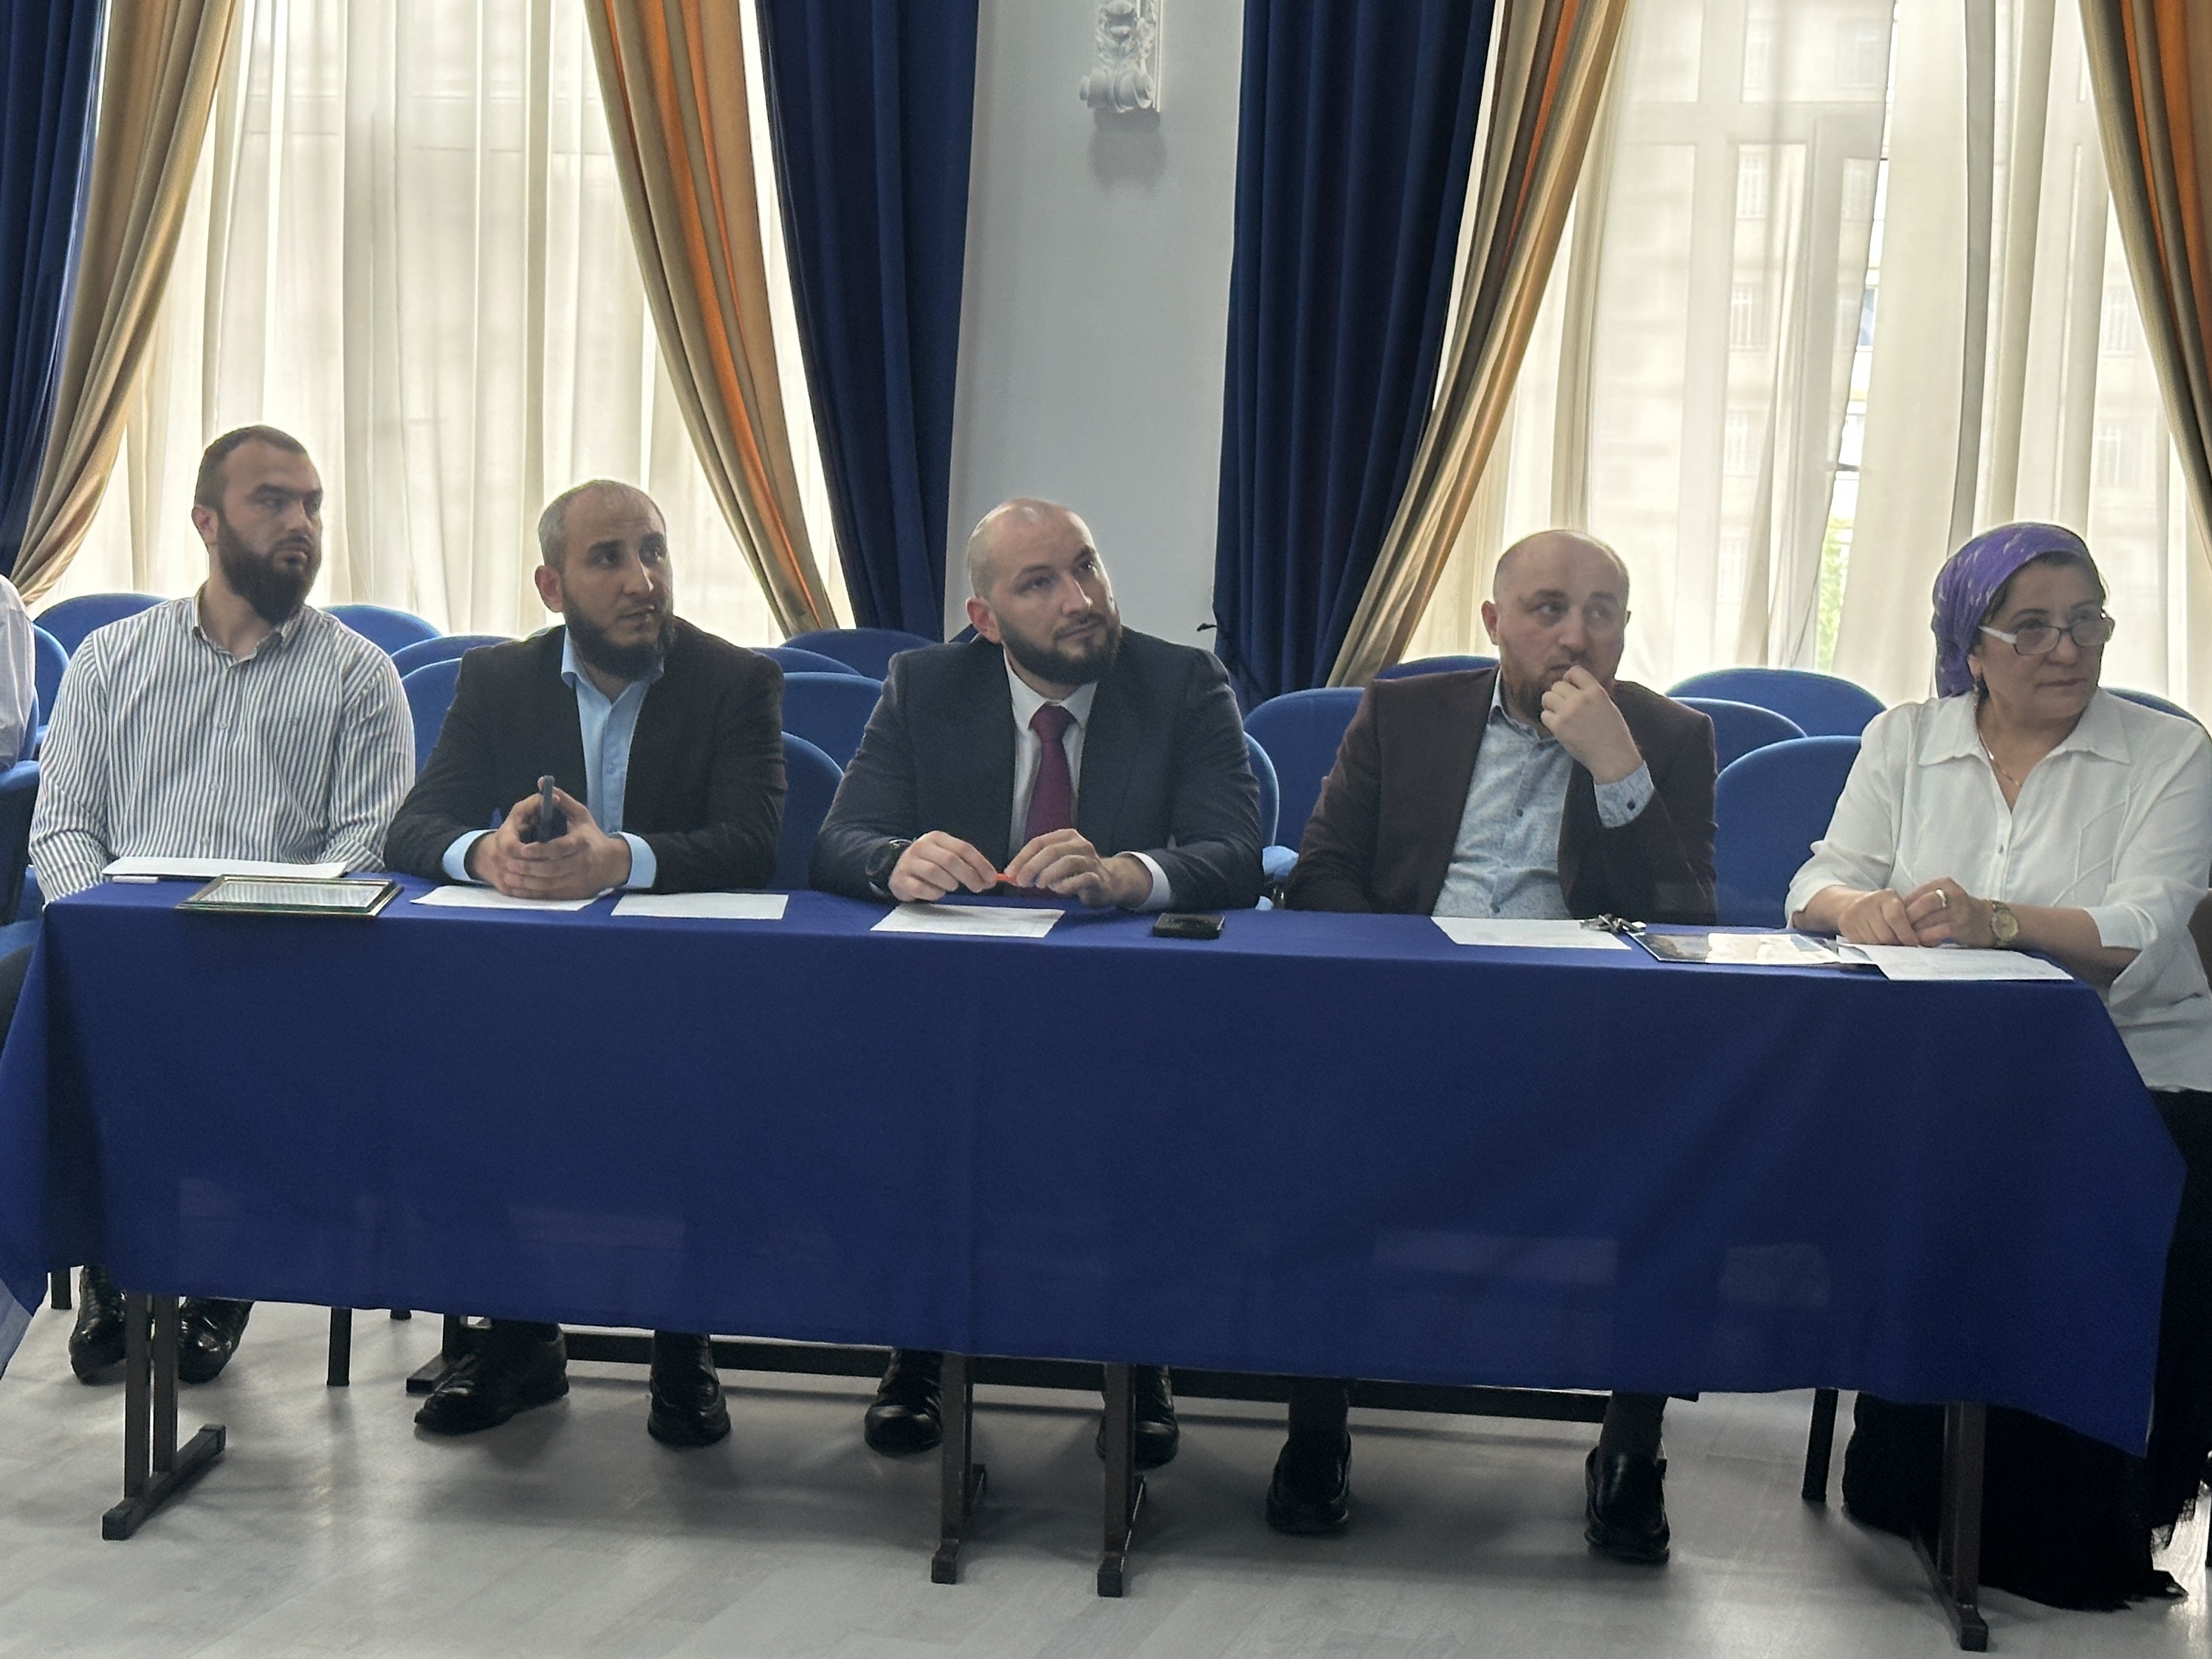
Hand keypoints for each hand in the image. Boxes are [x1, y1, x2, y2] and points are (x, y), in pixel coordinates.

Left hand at [467, 787, 629, 899]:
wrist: (613, 863)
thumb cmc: (592, 836)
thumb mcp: (581, 815)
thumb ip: (561, 801)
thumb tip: (542, 784)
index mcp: (583, 842)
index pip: (560, 848)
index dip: (541, 850)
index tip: (524, 849)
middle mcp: (583, 862)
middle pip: (552, 868)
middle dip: (529, 868)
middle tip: (509, 865)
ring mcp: (580, 880)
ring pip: (550, 884)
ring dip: (528, 882)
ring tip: (510, 876)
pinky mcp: (577, 892)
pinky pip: (553, 895)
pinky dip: (535, 893)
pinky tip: (521, 888)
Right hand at [888, 831, 997, 901]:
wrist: (896, 867)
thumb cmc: (929, 863)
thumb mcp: (947, 856)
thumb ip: (968, 865)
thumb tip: (990, 879)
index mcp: (937, 838)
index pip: (963, 848)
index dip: (980, 864)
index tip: (991, 878)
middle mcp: (921, 847)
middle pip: (950, 860)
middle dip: (969, 876)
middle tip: (978, 887)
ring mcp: (909, 863)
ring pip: (934, 873)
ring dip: (949, 883)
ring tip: (952, 887)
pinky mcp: (900, 879)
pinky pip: (921, 888)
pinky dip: (934, 893)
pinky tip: (937, 892)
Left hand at [1004, 829, 1150, 908]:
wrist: (1109, 882)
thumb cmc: (1075, 872)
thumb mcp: (1055, 863)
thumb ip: (1035, 866)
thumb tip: (1012, 876)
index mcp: (1066, 837)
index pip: (1039, 842)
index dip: (1022, 858)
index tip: (1010, 873)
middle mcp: (1080, 845)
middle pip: (1052, 851)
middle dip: (1032, 867)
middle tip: (1022, 882)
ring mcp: (1091, 860)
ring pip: (1067, 862)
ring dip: (1049, 875)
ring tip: (1040, 885)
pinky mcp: (1098, 878)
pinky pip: (1082, 879)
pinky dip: (1067, 886)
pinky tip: (1059, 891)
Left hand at [1539, 666, 1643, 784]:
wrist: (1612, 757)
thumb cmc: (1613, 733)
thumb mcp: (1608, 705)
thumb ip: (1592, 693)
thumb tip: (1574, 683)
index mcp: (1596, 691)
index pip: (1574, 671)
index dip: (1569, 679)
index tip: (1571, 689)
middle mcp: (1581, 698)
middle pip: (1557, 685)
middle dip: (1559, 695)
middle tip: (1565, 707)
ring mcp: (1568, 712)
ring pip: (1547, 697)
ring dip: (1551, 705)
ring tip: (1560, 715)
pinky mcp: (1559, 726)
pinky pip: (1544, 715)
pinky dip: (1549, 720)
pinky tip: (1559, 726)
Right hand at [1832, 887, 1923, 945]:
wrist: (1850, 903)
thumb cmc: (1882, 909)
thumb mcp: (1897, 907)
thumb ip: (1910, 920)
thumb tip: (1921, 940)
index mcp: (1886, 896)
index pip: (1896, 917)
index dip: (1906, 934)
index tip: (1913, 944)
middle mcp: (1868, 902)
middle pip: (1885, 933)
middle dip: (1895, 944)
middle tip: (1901, 948)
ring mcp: (1855, 913)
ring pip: (1873, 941)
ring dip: (1883, 948)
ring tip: (1888, 946)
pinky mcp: (1845, 923)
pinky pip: (1862, 943)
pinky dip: (1870, 947)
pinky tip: (1874, 943)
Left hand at [1903, 877, 1996, 947]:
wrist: (1988, 921)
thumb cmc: (1957, 911)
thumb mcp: (1942, 899)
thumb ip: (1922, 902)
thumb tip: (1894, 912)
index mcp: (1943, 883)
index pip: (1916, 894)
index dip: (1902, 908)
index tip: (1892, 919)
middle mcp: (1952, 893)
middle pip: (1922, 904)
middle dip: (1907, 919)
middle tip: (1897, 930)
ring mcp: (1959, 909)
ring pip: (1929, 918)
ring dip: (1915, 930)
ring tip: (1906, 938)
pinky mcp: (1962, 924)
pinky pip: (1939, 931)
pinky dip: (1927, 937)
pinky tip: (1921, 942)